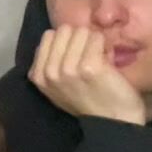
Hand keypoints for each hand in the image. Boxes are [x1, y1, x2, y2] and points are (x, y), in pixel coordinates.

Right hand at [29, 26, 145, 123]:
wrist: (113, 121)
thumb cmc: (87, 101)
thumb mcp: (57, 85)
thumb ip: (49, 62)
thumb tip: (55, 36)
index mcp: (38, 75)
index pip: (49, 35)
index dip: (66, 42)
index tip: (75, 58)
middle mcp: (50, 72)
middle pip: (64, 30)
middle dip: (79, 39)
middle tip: (88, 57)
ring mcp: (68, 69)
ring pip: (81, 31)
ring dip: (92, 42)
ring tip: (97, 60)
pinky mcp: (90, 67)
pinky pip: (97, 37)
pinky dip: (104, 46)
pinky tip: (107, 62)